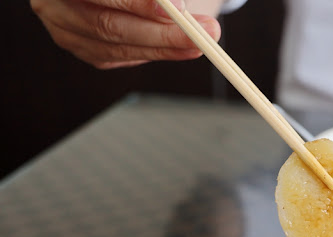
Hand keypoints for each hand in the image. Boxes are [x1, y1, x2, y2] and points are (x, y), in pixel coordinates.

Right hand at [30, 0, 221, 68]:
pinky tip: (180, 49)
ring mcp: (66, 31)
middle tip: (199, 33)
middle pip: (108, 24)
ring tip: (200, 43)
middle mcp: (53, 5)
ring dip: (164, 47)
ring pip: (117, 46)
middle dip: (160, 32)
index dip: (135, 3)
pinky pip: (121, 57)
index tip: (174, 9)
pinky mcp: (86, 50)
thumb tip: (176, 5)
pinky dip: (154, 53)